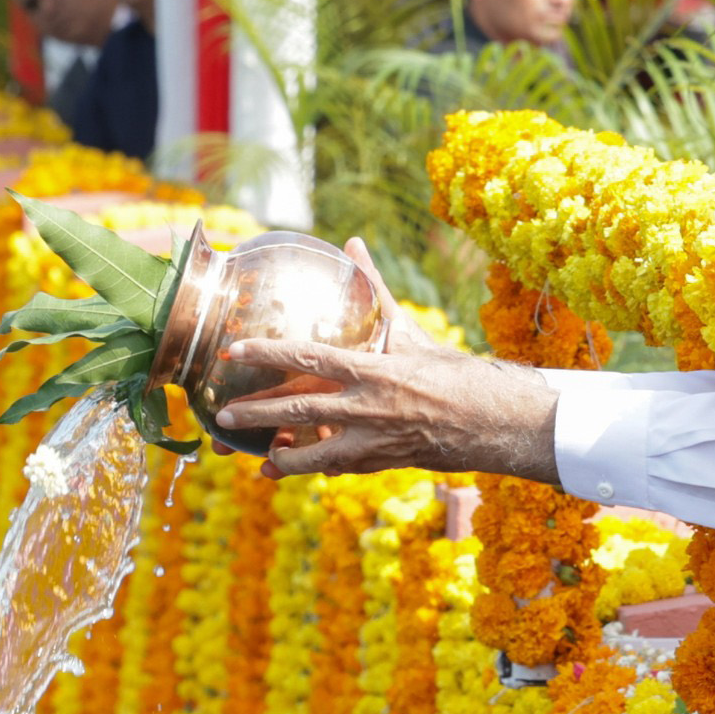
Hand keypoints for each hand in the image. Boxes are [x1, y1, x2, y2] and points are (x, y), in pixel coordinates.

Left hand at [213, 239, 560, 480]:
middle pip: (299, 411)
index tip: (231, 350)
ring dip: (279, 455)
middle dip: (257, 414)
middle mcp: (368, 407)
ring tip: (252, 456)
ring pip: (313, 454)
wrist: (492, 421)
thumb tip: (354, 243)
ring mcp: (373, 440)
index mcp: (372, 369)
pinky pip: (335, 468)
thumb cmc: (451, 371)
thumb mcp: (409, 330)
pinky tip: (282, 470)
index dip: (266, 353)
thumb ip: (374, 288)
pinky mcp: (380, 463)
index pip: (308, 356)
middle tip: (222, 417)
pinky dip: (308, 469)